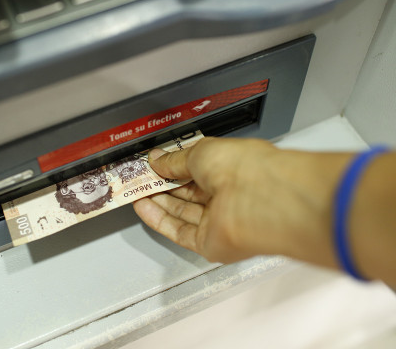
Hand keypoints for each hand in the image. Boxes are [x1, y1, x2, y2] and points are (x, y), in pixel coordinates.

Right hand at [133, 137, 349, 264]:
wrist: (260, 200)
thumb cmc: (245, 168)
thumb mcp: (201, 151)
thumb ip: (175, 159)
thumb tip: (157, 159)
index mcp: (232, 168)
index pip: (197, 169)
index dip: (172, 166)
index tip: (151, 164)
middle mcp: (228, 195)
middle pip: (188, 192)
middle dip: (162, 184)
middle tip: (138, 178)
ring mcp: (220, 220)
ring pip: (182, 213)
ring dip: (157, 201)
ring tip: (134, 191)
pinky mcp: (211, 243)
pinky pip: (180, 232)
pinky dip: (160, 220)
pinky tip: (143, 208)